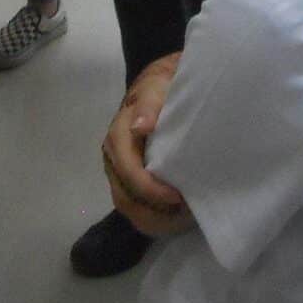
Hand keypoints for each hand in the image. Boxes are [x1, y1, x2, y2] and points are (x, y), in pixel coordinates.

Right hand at [103, 54, 191, 236]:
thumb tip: (139, 126)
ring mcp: (122, 172)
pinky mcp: (132, 181)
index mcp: (119, 135)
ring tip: (185, 219)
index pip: (127, 170)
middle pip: (125, 198)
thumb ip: (150, 102)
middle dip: (154, 212)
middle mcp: (115, 158)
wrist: (163, 82)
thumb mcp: (159, 83)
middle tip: (187, 214)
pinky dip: (157, 220)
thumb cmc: (163, 83)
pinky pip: (138, 209)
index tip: (179, 195)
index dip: (150, 189)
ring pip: (130, 208)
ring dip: (156, 220)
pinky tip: (179, 218)